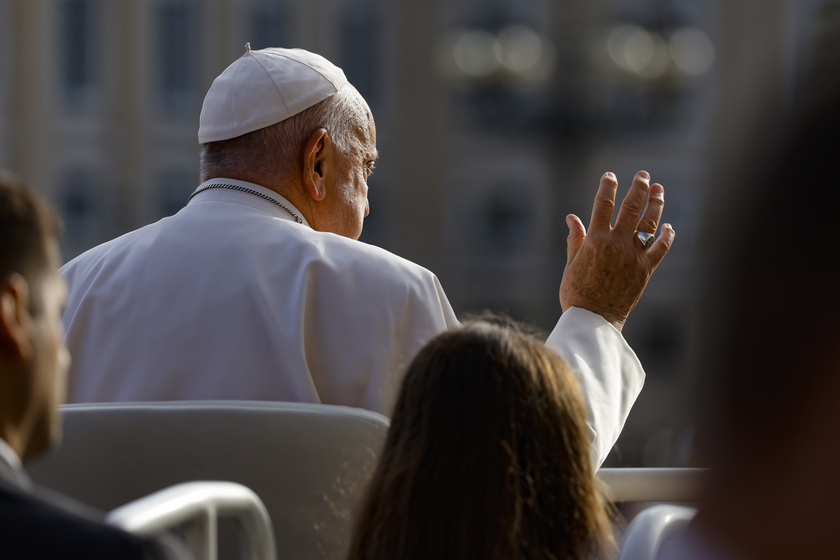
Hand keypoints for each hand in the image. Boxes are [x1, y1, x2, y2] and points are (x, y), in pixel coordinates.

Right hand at [559, 171, 674, 331]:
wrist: (594, 320)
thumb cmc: (576, 294)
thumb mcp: (571, 264)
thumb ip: (575, 239)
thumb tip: (572, 217)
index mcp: (595, 240)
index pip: (603, 205)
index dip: (608, 187)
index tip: (611, 176)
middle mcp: (617, 244)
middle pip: (631, 208)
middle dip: (638, 188)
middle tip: (643, 175)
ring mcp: (633, 256)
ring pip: (649, 223)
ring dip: (655, 204)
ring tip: (658, 190)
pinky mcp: (645, 270)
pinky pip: (660, 249)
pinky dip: (666, 236)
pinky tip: (668, 226)